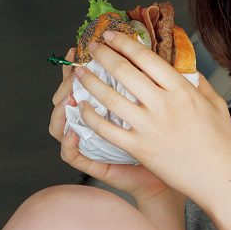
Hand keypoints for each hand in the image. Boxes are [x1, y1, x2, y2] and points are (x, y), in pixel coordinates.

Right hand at [49, 45, 168, 204]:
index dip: (78, 65)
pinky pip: (71, 155)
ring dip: (61, 109)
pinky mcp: (95, 165)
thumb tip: (164, 52)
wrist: (168, 181)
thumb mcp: (164, 111)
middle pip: (66, 98)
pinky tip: (72, 132)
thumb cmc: (170, 146)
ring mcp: (92, 144)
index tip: (78, 48)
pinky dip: (68, 143)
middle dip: (66, 81)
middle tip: (73, 68)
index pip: (85, 83)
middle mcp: (95, 124)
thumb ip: (159, 85)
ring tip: (68, 97)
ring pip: (60, 124)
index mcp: (108, 108)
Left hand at [72, 29, 230, 209]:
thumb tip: (186, 66)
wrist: (219, 180)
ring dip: (90, 82)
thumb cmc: (222, 144)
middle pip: (124, 71)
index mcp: (182, 91)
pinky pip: (108, 129)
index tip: (111, 35)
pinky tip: (83, 107)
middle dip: (102, 55)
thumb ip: (199, 83)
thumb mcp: (216, 105)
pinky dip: (92, 116)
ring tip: (79, 72)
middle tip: (91, 48)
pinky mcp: (140, 149)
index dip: (124, 42)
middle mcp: (164, 106)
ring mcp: (150, 128)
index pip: (146, 58)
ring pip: (110, 98)